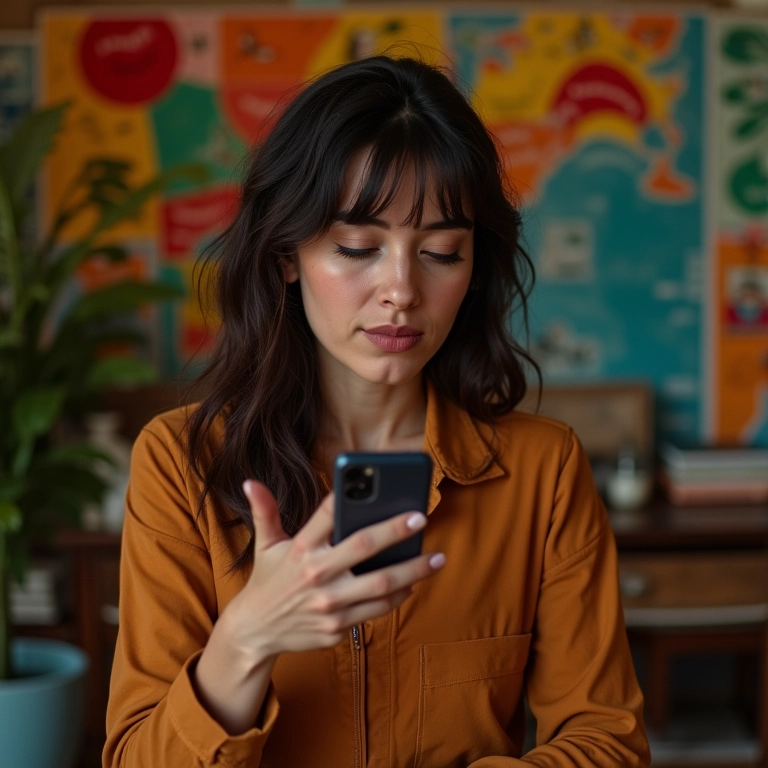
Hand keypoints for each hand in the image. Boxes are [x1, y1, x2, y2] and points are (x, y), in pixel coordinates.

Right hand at [222, 479, 444, 662]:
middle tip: (420, 518)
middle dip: (396, 531)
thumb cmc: (267, 580)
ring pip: (381, 584)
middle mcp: (316, 574)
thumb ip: (264, 512)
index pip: (327, 514)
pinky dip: (397, 597)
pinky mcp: (337, 628)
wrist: (255, 632)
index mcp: (300, 548)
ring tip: (437, 559)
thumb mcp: (265, 545)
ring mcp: (328, 604)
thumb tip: (250, 482)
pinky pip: (376, 610)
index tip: (374, 481)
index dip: (349, 496)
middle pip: (364, 547)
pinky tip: (412, 584)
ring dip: (413, 571)